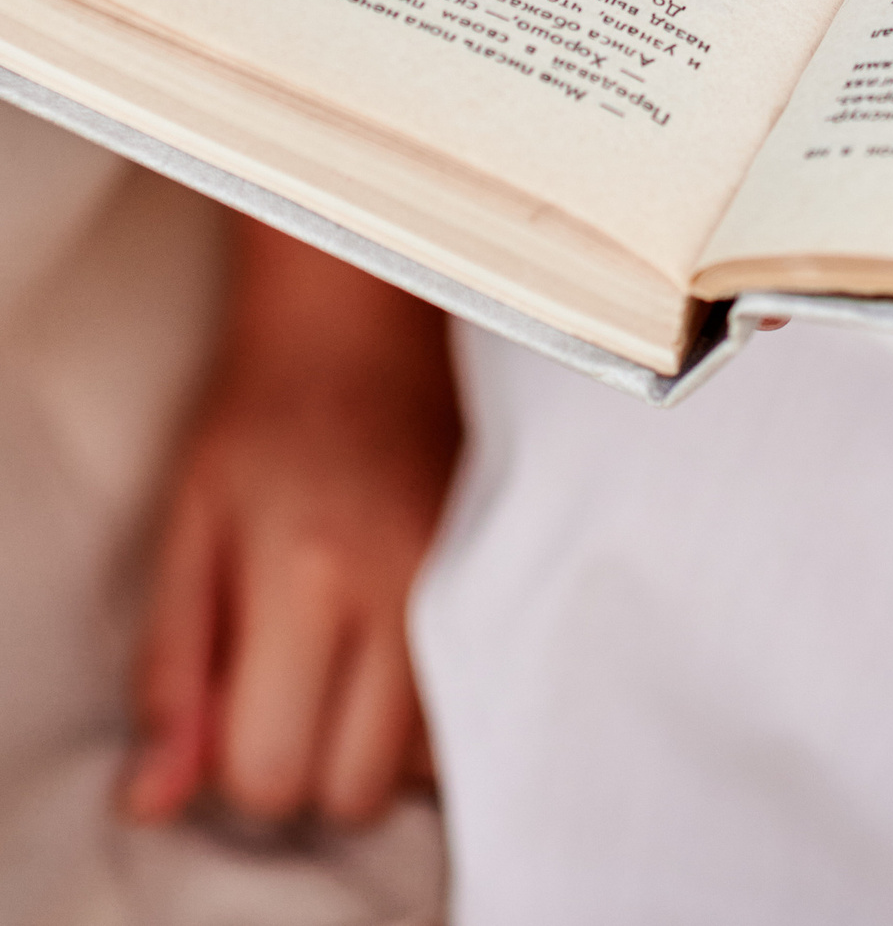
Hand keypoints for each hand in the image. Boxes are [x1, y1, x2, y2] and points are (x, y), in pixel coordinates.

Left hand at [123, 228, 459, 829]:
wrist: (365, 328)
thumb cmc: (262, 424)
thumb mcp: (186, 534)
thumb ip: (170, 671)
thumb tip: (154, 798)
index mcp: (308, 574)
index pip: (271, 770)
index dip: (239, 754)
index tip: (237, 688)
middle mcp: (403, 589)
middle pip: (353, 790)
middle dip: (310, 761)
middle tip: (290, 676)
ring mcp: (467, 588)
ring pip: (420, 767)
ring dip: (374, 741)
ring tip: (346, 652)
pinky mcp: (504, 581)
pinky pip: (465, 716)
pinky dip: (426, 711)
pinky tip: (394, 644)